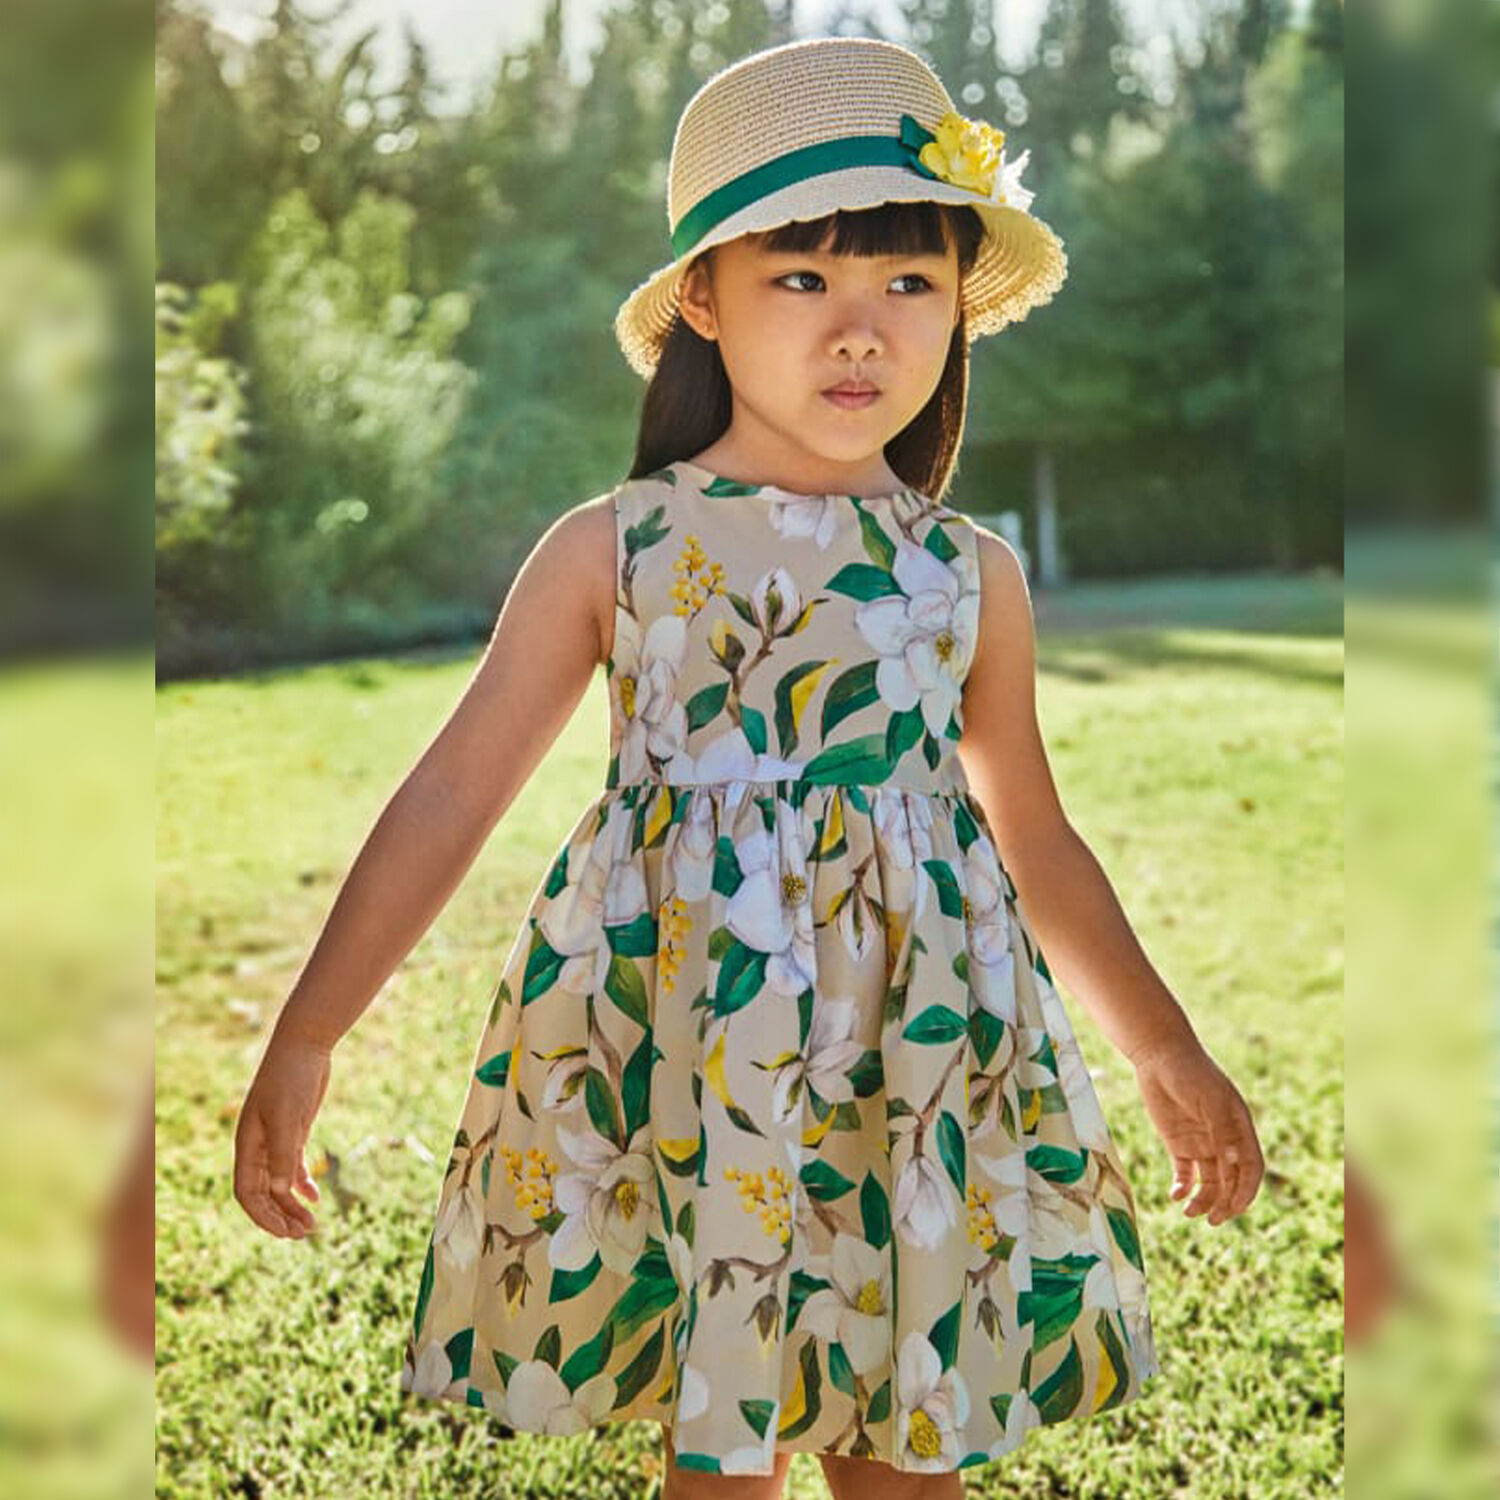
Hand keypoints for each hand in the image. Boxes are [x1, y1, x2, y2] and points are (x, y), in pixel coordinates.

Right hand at [233, 1031, 330, 1238]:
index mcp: (247, 1145)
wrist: (305, 1046)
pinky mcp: (293, 1130)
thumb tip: (278, 1191)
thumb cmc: (292, 1078)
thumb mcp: (288, 1117)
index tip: (284, 1233)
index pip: (246, 1192)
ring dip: (292, 1204)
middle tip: (304, 1234)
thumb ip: (283, 1154)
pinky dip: (302, 1183)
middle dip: (279, 1215)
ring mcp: (275, 1138)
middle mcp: (257, 1146)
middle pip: (262, 1192)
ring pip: (278, 1182)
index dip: (262, 1216)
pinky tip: (315, 1196)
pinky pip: (293, 1166)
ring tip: (312, 1224)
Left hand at [1130, 1036, 1262, 1225]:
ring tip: (1189, 1212)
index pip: (1251, 1168)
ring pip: (1209, 1181)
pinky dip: (1183, 1187)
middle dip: (1225, 1203)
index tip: (1235, 1208)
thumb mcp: (1209, 1099)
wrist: (1158, 1055)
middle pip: (1231, 1180)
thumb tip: (1234, 1164)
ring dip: (1203, 1199)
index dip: (1246, 1190)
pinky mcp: (1179, 1143)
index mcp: (1239, 1128)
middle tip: (1212, 1220)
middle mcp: (1223, 1139)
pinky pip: (1186, 1172)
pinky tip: (1176, 1195)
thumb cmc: (1189, 1072)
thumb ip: (1222, 1130)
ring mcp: (1201, 1142)